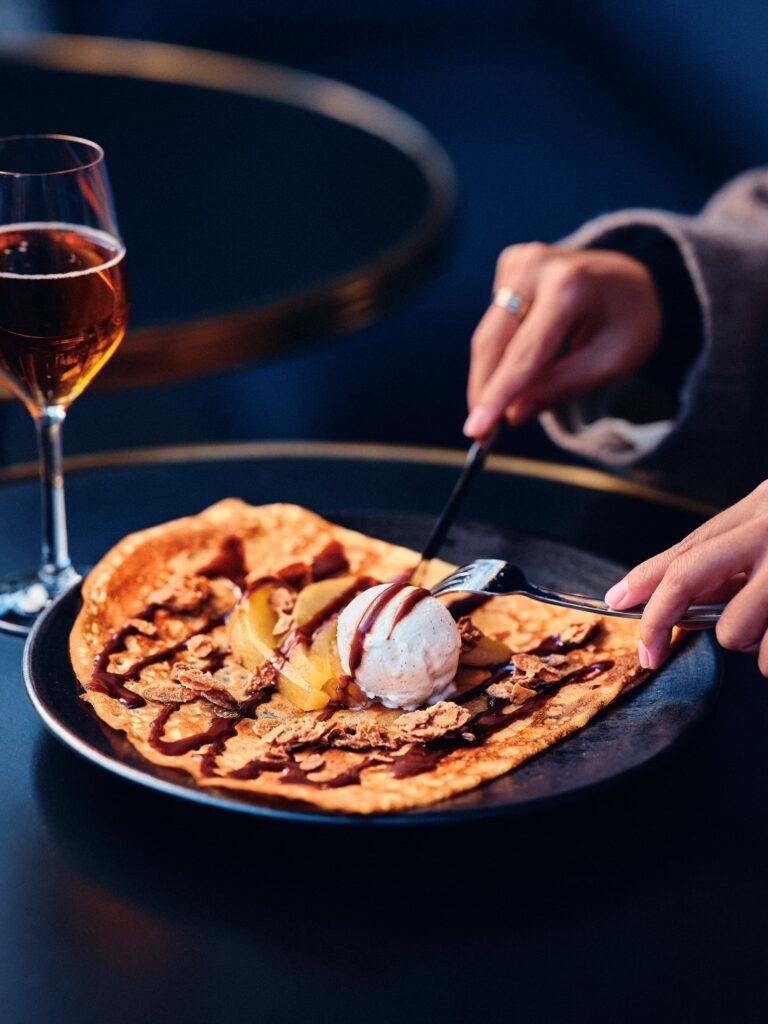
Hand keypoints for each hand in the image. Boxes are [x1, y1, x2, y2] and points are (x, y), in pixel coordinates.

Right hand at [464, 243, 662, 437]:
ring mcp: (520, 260)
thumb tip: (512, 413)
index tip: (477, 430)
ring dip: (488, 377)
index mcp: (571, 285)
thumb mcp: (613, 360)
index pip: (525, 352)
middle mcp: (538, 265)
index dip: (498, 394)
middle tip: (480, 435)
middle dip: (485, 391)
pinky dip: (499, 354)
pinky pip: (494, 323)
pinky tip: (519, 364)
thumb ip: (562, 386)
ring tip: (494, 415)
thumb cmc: (628, 320)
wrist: (631, 275)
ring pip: (487, 335)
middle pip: (494, 342)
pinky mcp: (509, 265)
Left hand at [604, 482, 767, 672]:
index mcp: (758, 510)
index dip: (644, 578)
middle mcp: (767, 529)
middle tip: (649, 654)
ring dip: (747, 642)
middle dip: (658, 619)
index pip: (686, 547)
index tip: (616, 600)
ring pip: (733, 630)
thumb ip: (728, 561)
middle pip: (687, 576)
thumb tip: (681, 608)